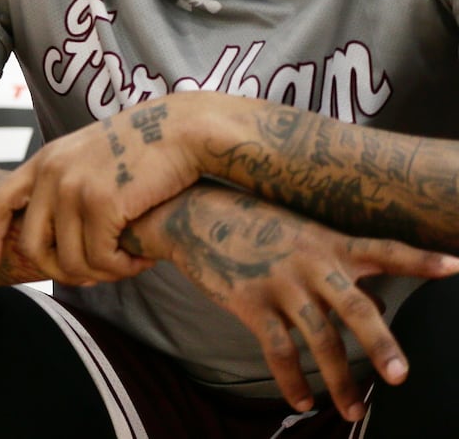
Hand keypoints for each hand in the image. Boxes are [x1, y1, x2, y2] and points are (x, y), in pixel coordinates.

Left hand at [0, 101, 199, 282]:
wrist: (184, 129)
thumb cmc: (146, 147)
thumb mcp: (90, 157)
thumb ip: (67, 184)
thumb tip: (56, 232)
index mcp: (44, 161)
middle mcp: (52, 173)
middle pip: (32, 245)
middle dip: (60, 272)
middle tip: (94, 278)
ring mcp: (74, 188)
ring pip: (71, 260)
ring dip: (101, 274)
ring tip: (126, 265)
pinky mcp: (102, 203)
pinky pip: (101, 259)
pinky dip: (121, 269)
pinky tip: (141, 260)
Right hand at [129, 185, 458, 421]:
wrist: (191, 215)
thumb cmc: (254, 225)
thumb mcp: (303, 237)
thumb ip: (344, 270)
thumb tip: (384, 306)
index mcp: (328, 243)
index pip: (384, 250)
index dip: (421, 259)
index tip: (458, 266)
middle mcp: (310, 263)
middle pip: (354, 307)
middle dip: (379, 344)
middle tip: (399, 376)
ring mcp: (279, 283)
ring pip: (318, 339)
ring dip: (338, 379)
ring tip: (353, 410)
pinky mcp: (249, 302)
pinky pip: (278, 350)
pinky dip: (292, 380)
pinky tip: (303, 401)